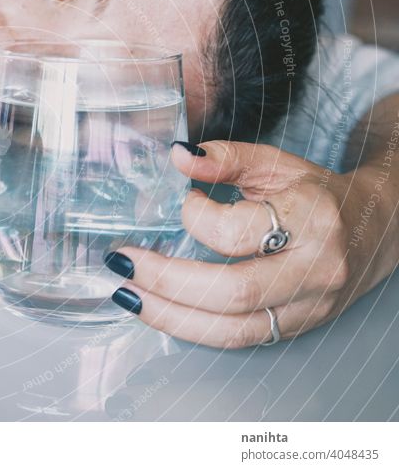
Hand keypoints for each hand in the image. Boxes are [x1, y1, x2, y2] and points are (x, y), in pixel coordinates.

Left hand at [106, 140, 381, 348]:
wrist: (377, 229)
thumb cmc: (318, 193)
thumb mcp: (277, 165)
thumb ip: (227, 158)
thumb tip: (178, 156)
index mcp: (312, 221)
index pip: (239, 231)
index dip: (195, 216)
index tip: (181, 201)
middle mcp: (315, 272)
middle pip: (231, 292)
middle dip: (166, 280)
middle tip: (121, 263)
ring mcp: (308, 309)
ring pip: (231, 330)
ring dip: (169, 315)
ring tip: (127, 294)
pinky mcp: (295, 329)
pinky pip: (236, 340)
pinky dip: (190, 328)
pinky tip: (158, 310)